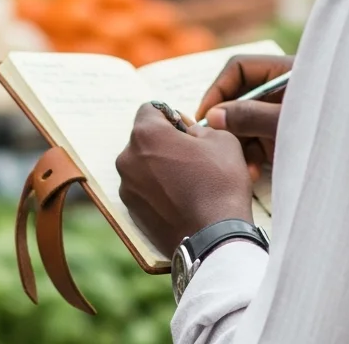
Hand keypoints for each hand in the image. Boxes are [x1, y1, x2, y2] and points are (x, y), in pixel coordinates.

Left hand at [116, 104, 253, 256]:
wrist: (213, 239)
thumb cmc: (219, 184)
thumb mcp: (221, 139)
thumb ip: (199, 128)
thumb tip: (188, 133)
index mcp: (146, 134)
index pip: (150, 109)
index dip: (171, 116)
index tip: (187, 131)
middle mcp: (127, 159)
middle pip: (143, 139)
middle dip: (164, 142)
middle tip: (191, 157)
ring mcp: (127, 188)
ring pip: (142, 166)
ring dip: (159, 167)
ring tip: (187, 182)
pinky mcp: (131, 213)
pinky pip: (143, 190)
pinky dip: (157, 190)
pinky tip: (180, 200)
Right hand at [197, 55, 294, 178]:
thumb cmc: (328, 130)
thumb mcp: (286, 120)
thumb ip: (250, 115)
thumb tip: (214, 116)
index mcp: (284, 72)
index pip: (239, 68)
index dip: (218, 90)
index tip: (205, 117)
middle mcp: (281, 89)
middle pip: (240, 98)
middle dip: (227, 124)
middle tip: (215, 146)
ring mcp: (283, 113)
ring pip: (247, 124)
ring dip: (238, 146)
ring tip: (236, 166)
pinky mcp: (286, 137)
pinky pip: (260, 142)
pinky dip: (252, 157)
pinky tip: (251, 174)